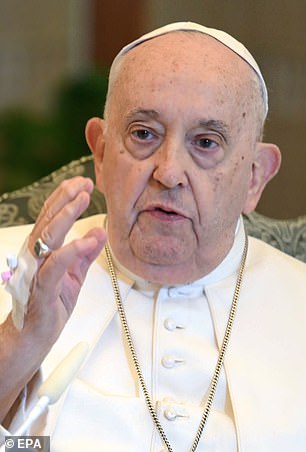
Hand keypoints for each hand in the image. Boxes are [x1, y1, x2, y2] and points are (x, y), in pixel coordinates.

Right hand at [0, 177, 105, 422]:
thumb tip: (99, 232)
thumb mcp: (74, 275)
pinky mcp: (42, 289)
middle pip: (48, 220)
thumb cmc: (50, 304)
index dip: (65, 198)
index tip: (82, 183)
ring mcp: (36, 272)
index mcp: (42, 251)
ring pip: (48, 237)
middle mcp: (35, 256)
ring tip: (82, 199)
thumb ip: (85, 253)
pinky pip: (55, 266)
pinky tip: (88, 239)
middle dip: (65, 198)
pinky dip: (71, 251)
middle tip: (84, 183)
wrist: (34, 337)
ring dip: (65, 215)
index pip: (52, 217)